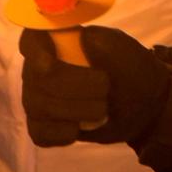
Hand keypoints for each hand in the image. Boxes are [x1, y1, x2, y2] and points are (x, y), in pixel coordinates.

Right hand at [18, 28, 133, 146]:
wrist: (141, 106)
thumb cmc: (128, 71)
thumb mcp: (125, 52)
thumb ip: (104, 42)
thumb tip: (83, 38)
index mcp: (53, 43)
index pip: (30, 41)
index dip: (33, 51)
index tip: (50, 63)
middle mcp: (36, 70)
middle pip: (37, 79)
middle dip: (74, 87)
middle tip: (105, 89)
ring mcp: (36, 99)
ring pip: (40, 107)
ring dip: (77, 111)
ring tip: (102, 110)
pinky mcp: (42, 126)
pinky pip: (40, 133)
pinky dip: (63, 134)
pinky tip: (80, 128)